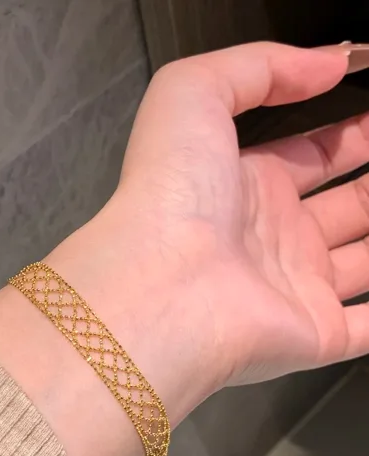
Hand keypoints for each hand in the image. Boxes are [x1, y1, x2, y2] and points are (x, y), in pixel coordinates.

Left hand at [53, 43, 368, 404]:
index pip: (308, 156)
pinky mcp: (315, 335)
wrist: (164, 286)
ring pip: (361, 263)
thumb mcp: (194, 95)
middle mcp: (274, 238)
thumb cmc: (174, 189)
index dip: (347, 137)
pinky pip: (366, 326)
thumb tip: (331, 62)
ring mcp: (295, 289)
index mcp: (247, 184)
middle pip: (343, 207)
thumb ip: (259, 67)